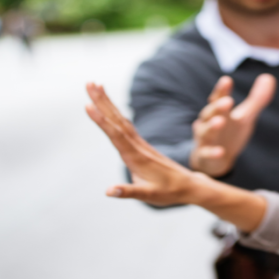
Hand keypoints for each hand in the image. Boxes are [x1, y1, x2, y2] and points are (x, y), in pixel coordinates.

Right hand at [85, 82, 202, 205]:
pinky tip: (110, 107)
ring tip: (96, 86)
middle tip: (88, 83)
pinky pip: (125, 125)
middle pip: (117, 120)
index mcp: (136, 157)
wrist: (189, 186)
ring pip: (121, 120)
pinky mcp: (141, 145)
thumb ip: (128, 192)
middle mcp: (137, 146)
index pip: (116, 135)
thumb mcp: (149, 196)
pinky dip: (116, 113)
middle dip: (102, 101)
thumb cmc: (169, 192)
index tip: (88, 105)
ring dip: (108, 103)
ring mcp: (140, 144)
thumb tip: (108, 191)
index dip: (102, 121)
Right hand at [189, 74, 275, 176]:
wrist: (215, 160)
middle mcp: (209, 122)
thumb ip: (256, 99)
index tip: (227, 80)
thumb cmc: (229, 133)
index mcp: (219, 111)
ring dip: (211, 126)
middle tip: (228, 101)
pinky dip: (212, 153)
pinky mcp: (205, 155)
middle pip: (210, 112)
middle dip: (217, 106)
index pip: (219, 97)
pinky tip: (220, 152)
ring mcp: (206, 139)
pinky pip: (207, 154)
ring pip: (205, 131)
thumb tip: (269, 77)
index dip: (222, 89)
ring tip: (219, 121)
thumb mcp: (245, 116)